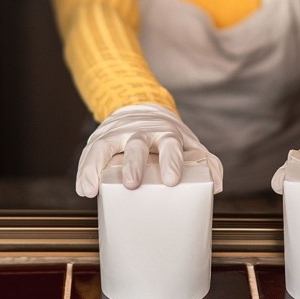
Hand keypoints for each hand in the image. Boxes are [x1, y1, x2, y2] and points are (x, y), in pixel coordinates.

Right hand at [76, 104, 223, 196]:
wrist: (141, 108)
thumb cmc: (167, 137)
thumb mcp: (188, 144)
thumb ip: (206, 162)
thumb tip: (215, 186)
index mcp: (166, 134)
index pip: (171, 144)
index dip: (171, 160)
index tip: (171, 180)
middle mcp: (141, 132)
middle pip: (138, 144)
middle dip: (135, 164)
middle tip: (133, 184)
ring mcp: (118, 135)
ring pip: (107, 147)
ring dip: (99, 166)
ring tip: (93, 188)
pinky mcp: (99, 141)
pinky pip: (89, 155)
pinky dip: (85, 171)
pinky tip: (84, 189)